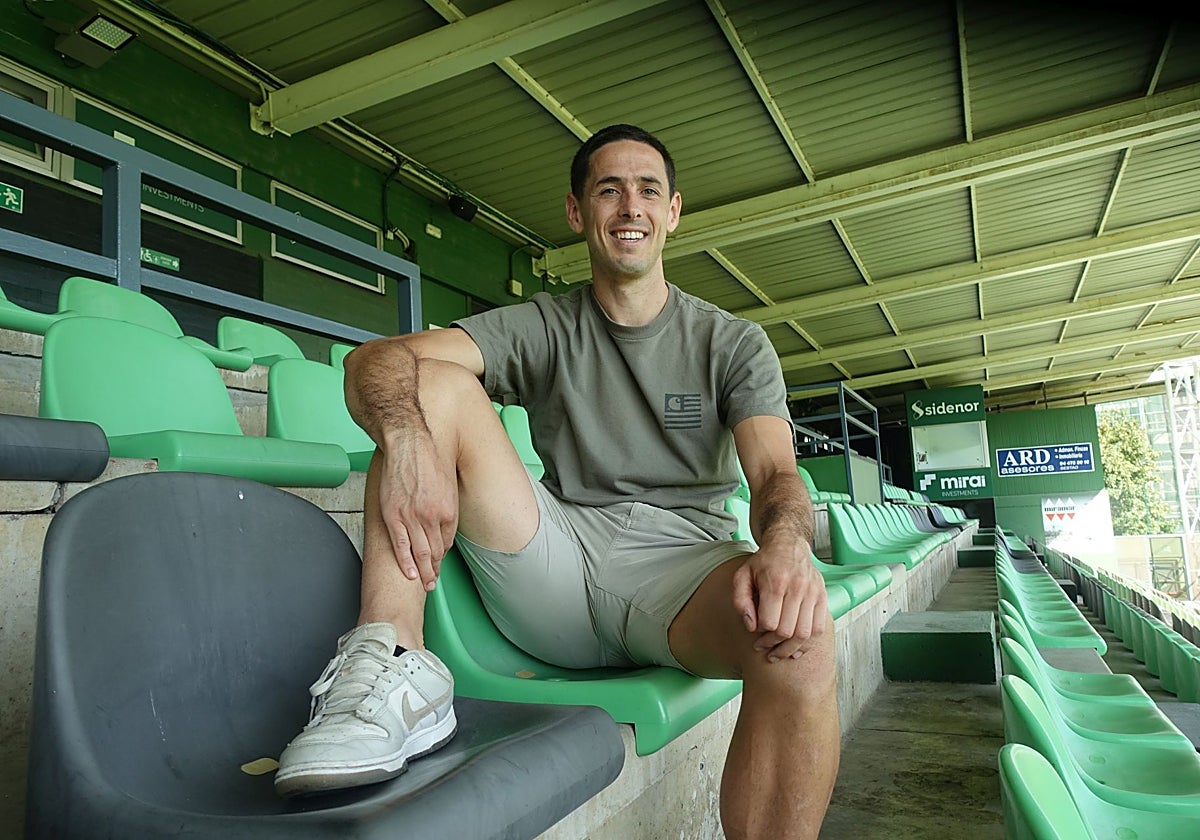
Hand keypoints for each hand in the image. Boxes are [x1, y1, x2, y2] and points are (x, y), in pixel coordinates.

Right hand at [376, 433, 458, 589]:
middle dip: (435, 570)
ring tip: (424, 584)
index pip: (448, 542)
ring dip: (423, 571)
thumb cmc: (430, 459)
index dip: (443, 555)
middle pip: (436, 552)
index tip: (439, 562)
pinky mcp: (393, 515)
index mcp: (449, 511)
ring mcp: (412, 518)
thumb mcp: (449, 486)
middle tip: (433, 582)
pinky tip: (409, 574)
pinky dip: (405, 562)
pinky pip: (400, 545)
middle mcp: (432, 518)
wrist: (410, 443)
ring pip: (420, 553)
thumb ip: (447, 508)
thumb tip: (443, 525)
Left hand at [731, 541, 827, 661]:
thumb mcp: (742, 576)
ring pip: (805, 634)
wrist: (788, 544)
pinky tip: (796, 648)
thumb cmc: (763, 562)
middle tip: (764, 648)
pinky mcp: (822, 597)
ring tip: (779, 653)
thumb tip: (751, 626)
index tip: (756, 637)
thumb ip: (741, 601)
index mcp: (775, 582)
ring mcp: (813, 593)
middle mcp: (797, 587)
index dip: (761, 635)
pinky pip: (819, 629)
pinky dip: (808, 643)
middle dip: (774, 645)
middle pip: (788, 631)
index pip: (770, 623)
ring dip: (791, 649)